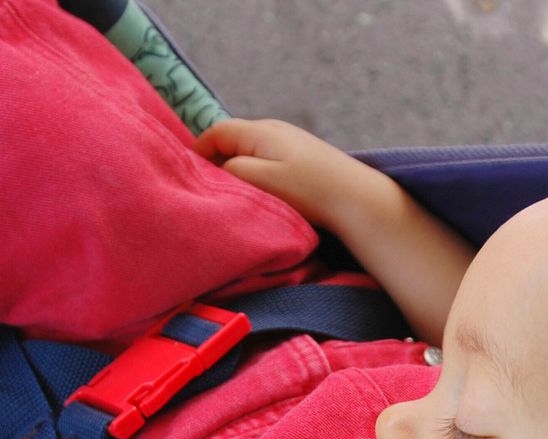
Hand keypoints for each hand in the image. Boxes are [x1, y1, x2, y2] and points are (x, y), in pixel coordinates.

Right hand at [195, 118, 387, 232]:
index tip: (190, 178)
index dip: (198, 153)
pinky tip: (264, 196)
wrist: (357, 199)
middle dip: (217, 163)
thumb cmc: (309, 191)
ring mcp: (291, 143)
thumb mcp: (262, 180)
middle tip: (210, 191)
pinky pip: (268, 162)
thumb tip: (214, 167)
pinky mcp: (303, 158)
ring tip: (235, 196)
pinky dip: (257, 176)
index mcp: (260, 130)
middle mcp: (274, 129)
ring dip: (238, 172)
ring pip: (250, 153)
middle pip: (232, 141)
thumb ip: (232, 169)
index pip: (217, 132)